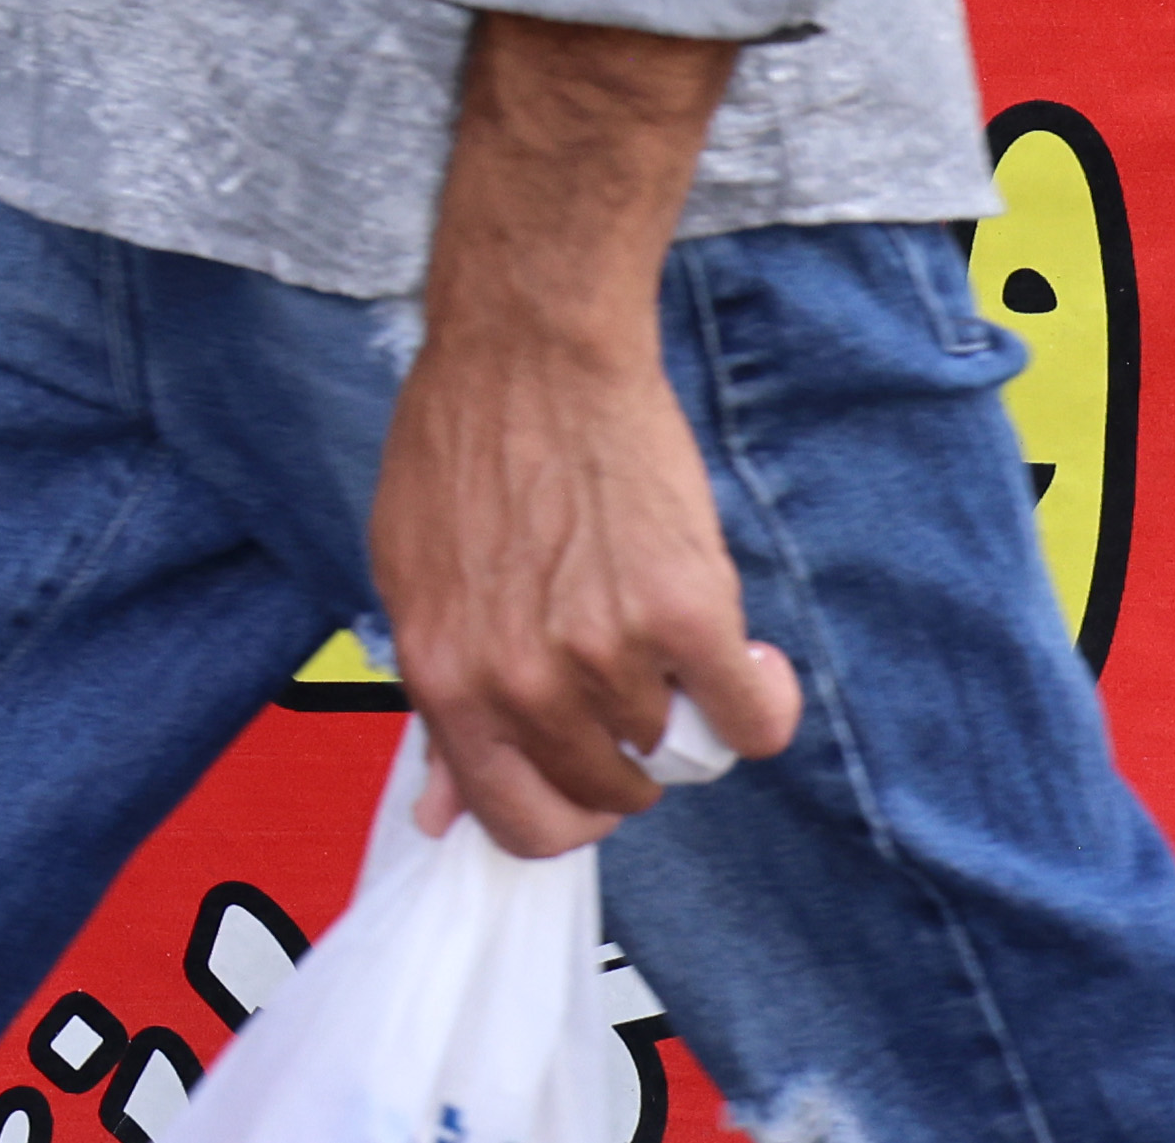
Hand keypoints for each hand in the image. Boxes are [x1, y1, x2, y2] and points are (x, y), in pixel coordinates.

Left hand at [365, 304, 795, 852]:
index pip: (516, 823)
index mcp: (445, 678)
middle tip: (632, 683)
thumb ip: (437, 704)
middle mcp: (519, 682)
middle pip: (607, 795)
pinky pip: (751, 720)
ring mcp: (603, 653)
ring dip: (681, 700)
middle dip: (627, 754)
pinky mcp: (684, 615)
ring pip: (674, 747)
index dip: (564, 814)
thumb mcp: (413, 578)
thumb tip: (439, 816)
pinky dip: (762, 698)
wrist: (530, 350)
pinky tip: (746, 655)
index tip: (586, 776)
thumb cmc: (465, 448)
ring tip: (664, 624)